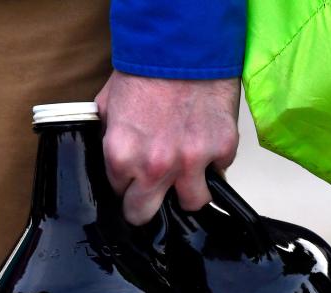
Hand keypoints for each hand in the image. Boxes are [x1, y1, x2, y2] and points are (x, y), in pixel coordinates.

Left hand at [95, 72, 239, 225]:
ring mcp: (192, 160)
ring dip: (189, 189)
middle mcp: (156, 166)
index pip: (120, 197)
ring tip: (187, 169)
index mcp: (122, 156)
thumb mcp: (109, 106)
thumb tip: (112, 161)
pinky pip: (220, 172)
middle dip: (150, 203)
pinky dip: (215, 162)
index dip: (128, 187)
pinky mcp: (221, 149)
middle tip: (156, 189)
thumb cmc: (147, 67)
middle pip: (147, 214)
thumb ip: (111, 140)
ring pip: (192, 203)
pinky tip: (206, 141)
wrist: (184, 40)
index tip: (134, 179)